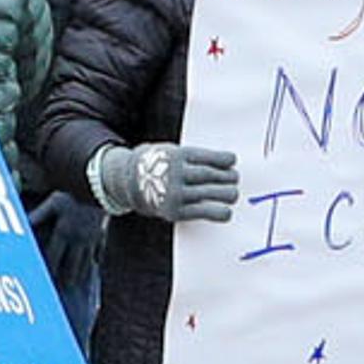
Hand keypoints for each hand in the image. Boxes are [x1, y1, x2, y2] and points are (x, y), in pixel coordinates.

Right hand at [87, 141, 239, 226]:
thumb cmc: (157, 164)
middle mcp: (176, 173)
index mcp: (176, 155)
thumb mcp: (170, 151)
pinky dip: (217, 213)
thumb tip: (224, 164)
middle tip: (235, 179)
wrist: (128, 182)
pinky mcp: (175, 211)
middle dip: (227, 177)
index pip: (206, 157)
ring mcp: (176, 193)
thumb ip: (193, 157)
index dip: (223, 159)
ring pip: (209, 193)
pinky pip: (202, 212)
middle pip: (210, 175)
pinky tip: (227, 212)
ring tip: (233, 194)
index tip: (233, 161)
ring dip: (226, 194)